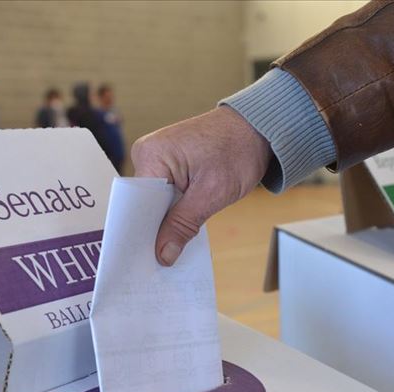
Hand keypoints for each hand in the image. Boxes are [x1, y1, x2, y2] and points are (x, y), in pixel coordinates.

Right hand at [132, 106, 271, 265]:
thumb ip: (183, 224)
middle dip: (155, 231)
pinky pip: (166, 195)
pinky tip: (181, 230)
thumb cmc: (238, 151)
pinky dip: (175, 212)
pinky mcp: (170, 165)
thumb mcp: (211, 193)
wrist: (258, 129)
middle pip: (143, 204)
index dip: (142, 231)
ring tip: (171, 251)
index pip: (136, 203)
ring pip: (155, 202)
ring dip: (167, 223)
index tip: (147, 258)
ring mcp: (158, 159)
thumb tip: (163, 254)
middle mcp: (148, 154)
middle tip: (162, 261)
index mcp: (150, 155)